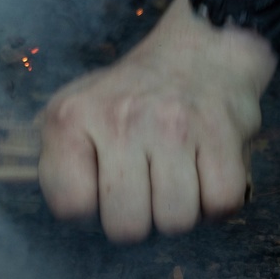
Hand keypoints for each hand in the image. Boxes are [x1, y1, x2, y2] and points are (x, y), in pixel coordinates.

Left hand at [37, 0, 276, 241]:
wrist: (199, 50)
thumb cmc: (130, 95)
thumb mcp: (75, 110)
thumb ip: (57, 159)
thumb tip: (63, 210)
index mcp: (72, 117)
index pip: (70, 206)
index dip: (88, 207)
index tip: (99, 186)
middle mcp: (119, 119)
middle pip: (126, 227)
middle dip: (137, 218)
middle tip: (143, 186)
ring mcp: (173, 126)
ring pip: (175, 221)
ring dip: (179, 210)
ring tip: (175, 176)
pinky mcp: (222, 133)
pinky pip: (220, 204)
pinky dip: (216, 202)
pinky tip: (205, 172)